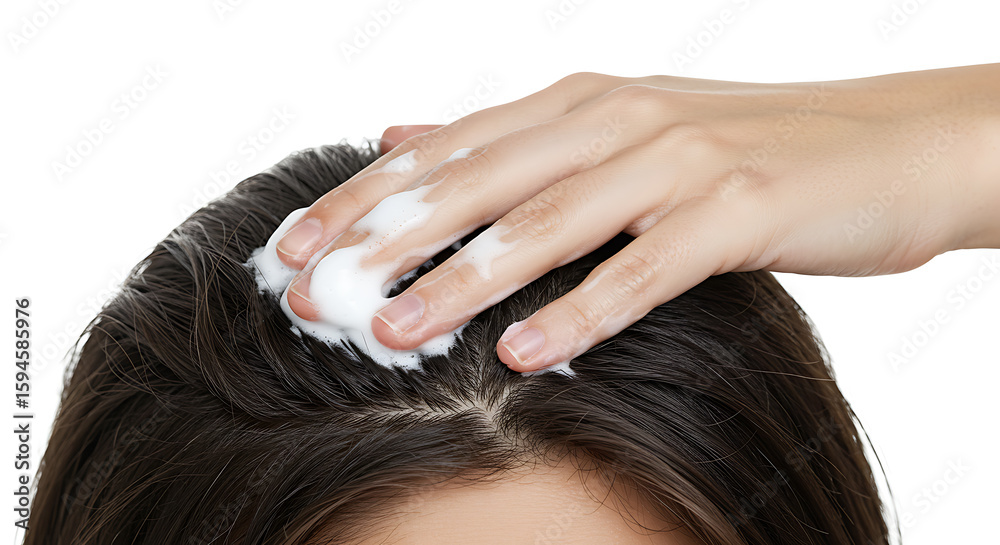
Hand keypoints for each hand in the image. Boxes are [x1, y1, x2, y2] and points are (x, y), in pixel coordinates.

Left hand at [277, 67, 999, 371]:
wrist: (885, 143)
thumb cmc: (746, 147)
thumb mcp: (619, 128)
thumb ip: (512, 138)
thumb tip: (405, 135)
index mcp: (578, 103)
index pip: (446, 152)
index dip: (362, 200)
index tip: (291, 250)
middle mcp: (616, 121)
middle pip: (478, 184)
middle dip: (386, 242)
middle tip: (311, 296)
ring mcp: (677, 162)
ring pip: (548, 225)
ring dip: (463, 282)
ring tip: (392, 332)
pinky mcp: (736, 212)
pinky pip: (643, 270)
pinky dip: (581, 312)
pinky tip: (524, 354)